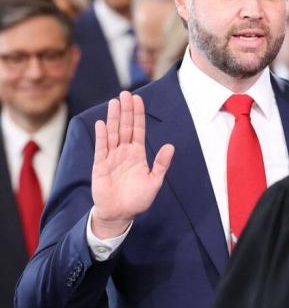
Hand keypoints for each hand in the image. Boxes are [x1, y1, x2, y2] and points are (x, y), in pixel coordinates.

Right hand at [91, 91, 174, 238]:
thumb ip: (161, 164)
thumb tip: (170, 146)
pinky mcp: (100, 165)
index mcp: (137, 154)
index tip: (138, 99)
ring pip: (113, 133)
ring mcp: (111, 157)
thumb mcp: (154, 181)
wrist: (120, 214)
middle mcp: (124, 152)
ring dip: (114, 118)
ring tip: (115, 102)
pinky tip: (102, 123)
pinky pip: (101, 147)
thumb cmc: (138, 199)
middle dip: (126, 110)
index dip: (138, 115)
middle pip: (125, 127)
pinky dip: (102, 135)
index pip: (138, 130)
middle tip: (125, 93)